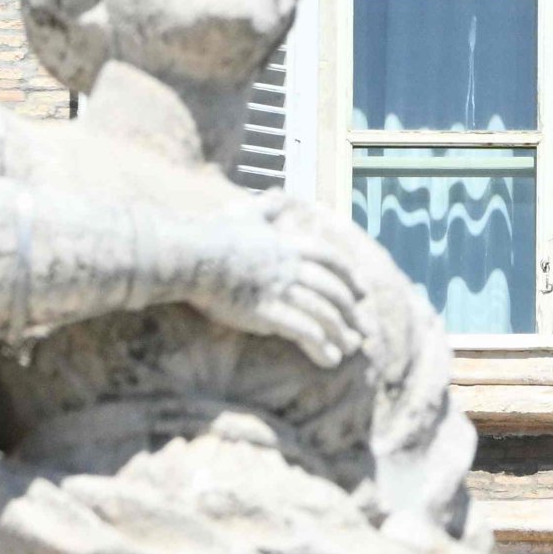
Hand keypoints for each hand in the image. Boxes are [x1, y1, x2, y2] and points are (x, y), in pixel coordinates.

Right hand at [192, 206, 367, 366]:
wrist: (189, 255)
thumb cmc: (211, 235)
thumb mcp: (244, 213)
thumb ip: (266, 207)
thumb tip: (277, 195)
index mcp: (288, 245)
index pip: (330, 259)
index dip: (350, 275)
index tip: (363, 290)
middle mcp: (290, 267)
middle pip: (332, 290)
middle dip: (350, 311)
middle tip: (363, 328)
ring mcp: (279, 290)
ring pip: (322, 313)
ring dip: (340, 333)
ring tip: (350, 349)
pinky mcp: (265, 313)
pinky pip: (303, 331)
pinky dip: (320, 345)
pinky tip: (329, 358)